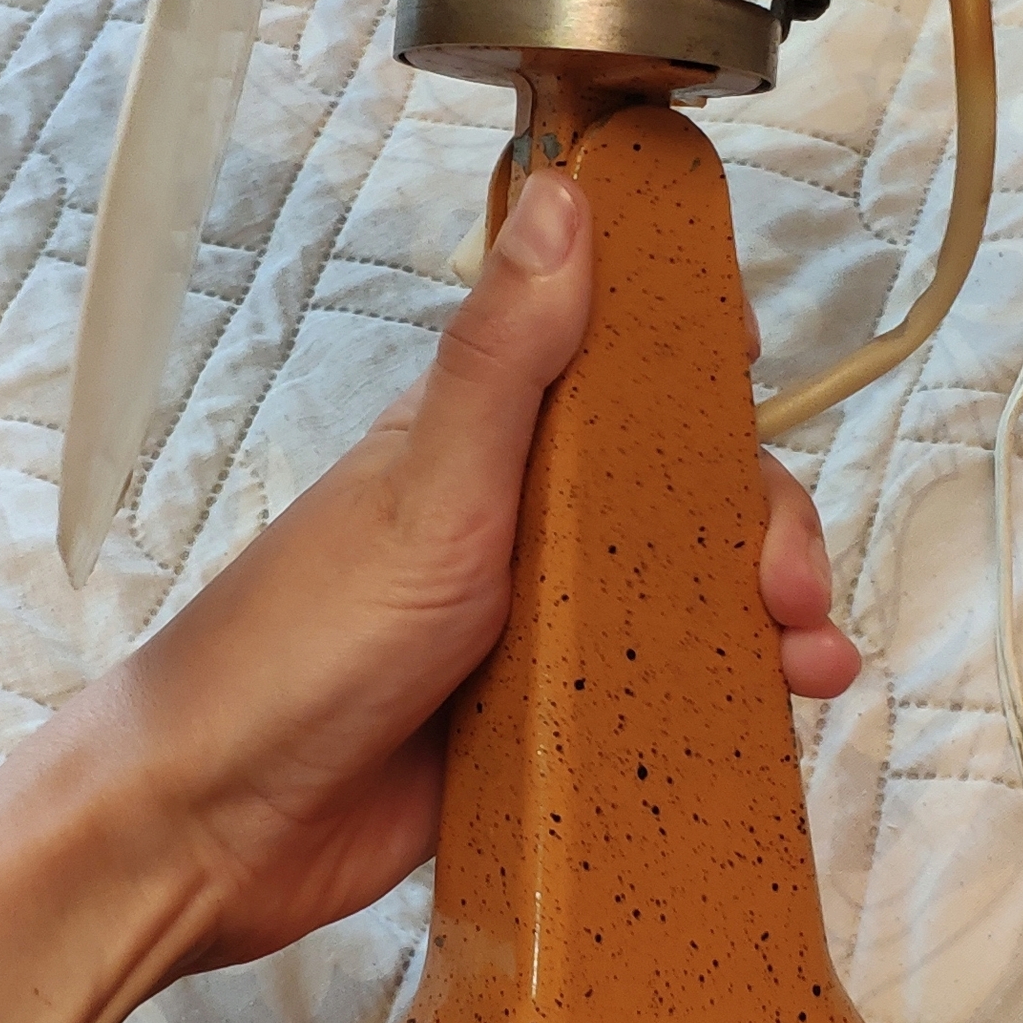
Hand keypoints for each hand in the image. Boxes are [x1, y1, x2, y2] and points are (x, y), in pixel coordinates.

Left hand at [56, 169, 860, 973]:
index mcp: (491, 440)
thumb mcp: (428, 488)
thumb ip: (501, 355)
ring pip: (685, 594)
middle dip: (761, 525)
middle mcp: (521, 521)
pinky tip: (778, 716)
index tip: (756, 393)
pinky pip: (660, 691)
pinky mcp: (547, 720)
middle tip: (788, 588)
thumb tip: (563, 194)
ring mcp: (537, 623)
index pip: (624, 367)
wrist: (216, 827)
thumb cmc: (298, 644)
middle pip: (683, 494)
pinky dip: (728, 699)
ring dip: (766, 615)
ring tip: (806, 662)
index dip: (705, 373)